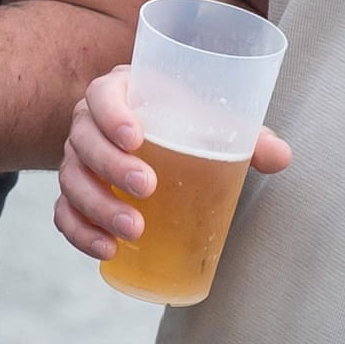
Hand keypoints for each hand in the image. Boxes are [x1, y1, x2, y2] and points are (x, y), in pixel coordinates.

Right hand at [54, 64, 291, 259]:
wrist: (153, 138)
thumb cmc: (183, 122)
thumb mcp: (211, 120)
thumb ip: (246, 135)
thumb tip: (280, 157)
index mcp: (119, 92)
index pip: (103, 95)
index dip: (113, 115)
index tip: (137, 137)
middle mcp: (88, 123)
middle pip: (84, 141)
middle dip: (111, 168)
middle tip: (148, 189)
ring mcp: (76, 160)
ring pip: (71, 181)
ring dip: (98, 207)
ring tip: (134, 231)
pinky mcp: (75, 194)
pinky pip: (64, 213)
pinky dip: (80, 233)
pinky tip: (107, 251)